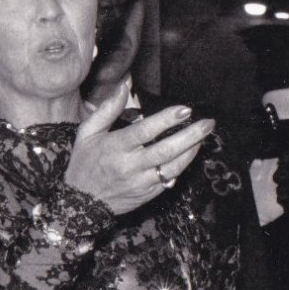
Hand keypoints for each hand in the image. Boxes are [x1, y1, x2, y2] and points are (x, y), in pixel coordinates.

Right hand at [63, 84, 214, 215]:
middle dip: (191, 135)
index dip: (167, 119)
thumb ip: (107, 109)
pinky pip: (170, 179)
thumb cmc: (84, 164)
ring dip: (191, 151)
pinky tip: (189, 153)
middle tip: (208, 123)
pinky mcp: (148, 194)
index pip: (145, 131)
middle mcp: (130, 166)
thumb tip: (125, 85)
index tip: (185, 109)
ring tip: (203, 137)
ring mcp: (141, 182)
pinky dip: (182, 166)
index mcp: (115, 147)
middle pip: (166, 150)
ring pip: (173, 166)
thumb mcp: (87, 134)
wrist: (80, 204)